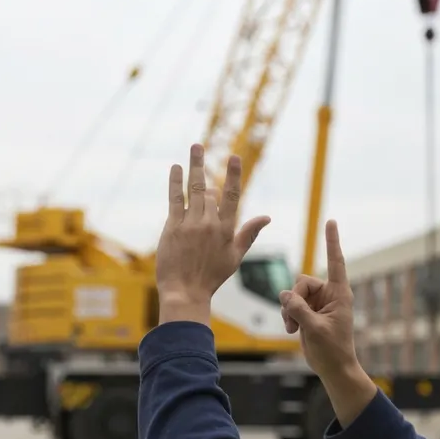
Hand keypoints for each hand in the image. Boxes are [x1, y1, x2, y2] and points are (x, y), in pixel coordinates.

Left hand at [155, 144, 270, 317]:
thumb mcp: (235, 256)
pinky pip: (175, 199)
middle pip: (209, 190)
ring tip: (195, 147)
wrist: (185, 291)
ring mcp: (190, 224)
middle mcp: (209, 224)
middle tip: (199, 146)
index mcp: (226, 230)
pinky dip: (175, 182)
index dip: (234, 175)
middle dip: (204, 169)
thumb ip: (249, 233)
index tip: (235, 156)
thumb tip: (266, 217)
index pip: (232, 196)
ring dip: (194, 165)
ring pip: (194, 189)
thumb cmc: (211, 276)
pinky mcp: (173, 227)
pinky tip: (176, 167)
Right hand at [279, 220, 360, 378]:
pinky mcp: (307, 312)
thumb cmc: (332, 350)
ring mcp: (317, 303)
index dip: (332, 241)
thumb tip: (285, 295)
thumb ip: (299, 310)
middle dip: (294, 299)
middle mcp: (328, 294)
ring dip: (289, 310)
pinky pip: (290, 304)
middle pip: (302, 281)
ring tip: (293, 328)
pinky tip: (291, 330)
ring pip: (293, 293)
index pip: (335, 262)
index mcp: (339, 294)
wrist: (333, 368)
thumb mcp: (315, 329)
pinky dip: (287, 316)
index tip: (331, 221)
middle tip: (295, 319)